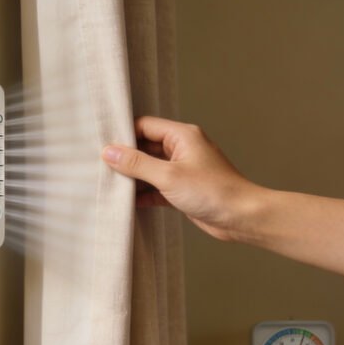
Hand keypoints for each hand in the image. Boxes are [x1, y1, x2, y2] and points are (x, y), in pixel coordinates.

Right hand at [101, 116, 257, 240]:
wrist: (241, 217)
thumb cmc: (213, 191)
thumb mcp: (168, 176)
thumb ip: (137, 164)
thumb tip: (109, 152)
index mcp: (182, 136)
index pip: (145, 126)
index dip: (124, 136)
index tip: (103, 148)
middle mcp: (183, 149)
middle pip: (146, 147)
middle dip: (126, 158)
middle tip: (102, 168)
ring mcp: (184, 170)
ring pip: (151, 168)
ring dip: (134, 178)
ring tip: (111, 185)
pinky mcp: (184, 190)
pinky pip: (158, 187)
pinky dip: (145, 193)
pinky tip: (129, 202)